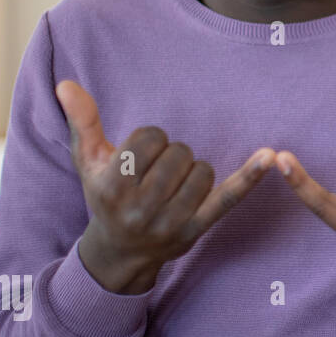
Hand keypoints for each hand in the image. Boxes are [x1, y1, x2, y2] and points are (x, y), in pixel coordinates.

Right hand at [56, 80, 274, 294]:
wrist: (118, 253)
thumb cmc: (104, 196)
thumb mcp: (88, 161)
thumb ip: (82, 121)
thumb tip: (66, 84)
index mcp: (112, 185)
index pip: (151, 137)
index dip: (151, 140)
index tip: (142, 157)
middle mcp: (140, 207)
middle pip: (179, 153)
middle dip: (172, 155)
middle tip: (157, 174)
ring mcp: (171, 221)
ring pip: (202, 170)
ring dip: (193, 171)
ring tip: (173, 185)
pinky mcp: (197, 229)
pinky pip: (228, 197)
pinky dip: (250, 176)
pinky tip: (270, 156)